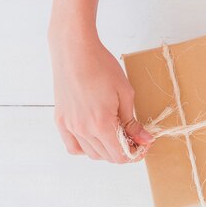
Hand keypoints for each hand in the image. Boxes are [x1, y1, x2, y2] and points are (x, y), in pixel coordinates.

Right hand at [49, 30, 152, 162]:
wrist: (74, 50)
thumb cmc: (101, 66)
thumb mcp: (125, 94)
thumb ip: (133, 122)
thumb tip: (145, 140)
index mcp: (102, 124)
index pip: (120, 155)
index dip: (134, 154)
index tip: (141, 144)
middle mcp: (84, 129)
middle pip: (107, 156)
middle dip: (123, 151)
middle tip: (132, 138)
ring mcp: (70, 126)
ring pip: (91, 154)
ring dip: (106, 150)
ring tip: (114, 135)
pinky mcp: (61, 120)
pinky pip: (73, 147)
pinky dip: (85, 148)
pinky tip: (94, 137)